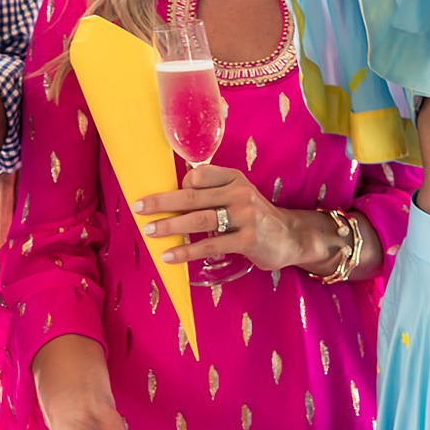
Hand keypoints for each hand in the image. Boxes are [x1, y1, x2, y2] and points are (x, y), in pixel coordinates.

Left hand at [135, 164, 317, 272]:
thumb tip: (171, 198)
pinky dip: (186, 251)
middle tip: (139, 208)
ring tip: (149, 231)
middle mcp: (239, 192)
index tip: (161, 198)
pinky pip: (209, 244)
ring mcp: (245, 216)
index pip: (199, 174)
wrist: (291, 236)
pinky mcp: (247, 240)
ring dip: (170, 225)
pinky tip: (169, 255)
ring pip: (199, 219)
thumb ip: (212, 193)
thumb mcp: (238, 195)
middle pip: (192, 195)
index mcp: (234, 177)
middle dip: (162, 202)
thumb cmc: (255, 216)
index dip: (177, 185)